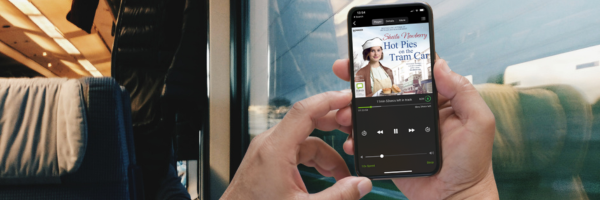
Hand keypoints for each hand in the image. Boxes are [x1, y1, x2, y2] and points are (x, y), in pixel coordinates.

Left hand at [222, 91, 371, 198]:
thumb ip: (337, 196)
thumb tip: (360, 185)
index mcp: (274, 149)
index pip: (305, 111)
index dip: (329, 100)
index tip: (348, 98)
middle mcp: (268, 144)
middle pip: (307, 122)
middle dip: (334, 128)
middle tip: (355, 137)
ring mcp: (267, 152)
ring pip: (305, 141)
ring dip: (327, 155)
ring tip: (342, 176)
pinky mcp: (267, 161)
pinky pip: (297, 151)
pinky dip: (314, 161)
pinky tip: (325, 177)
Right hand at [332, 57, 498, 198]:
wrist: (455, 199)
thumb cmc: (472, 164)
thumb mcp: (478, 122)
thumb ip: (464, 92)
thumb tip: (440, 65)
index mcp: (436, 100)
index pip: (412, 72)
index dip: (391, 60)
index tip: (371, 55)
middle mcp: (415, 111)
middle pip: (384, 88)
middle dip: (361, 79)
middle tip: (344, 73)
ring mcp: (399, 130)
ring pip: (370, 111)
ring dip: (352, 108)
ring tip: (344, 112)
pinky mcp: (387, 149)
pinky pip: (367, 138)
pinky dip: (354, 136)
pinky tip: (351, 138)